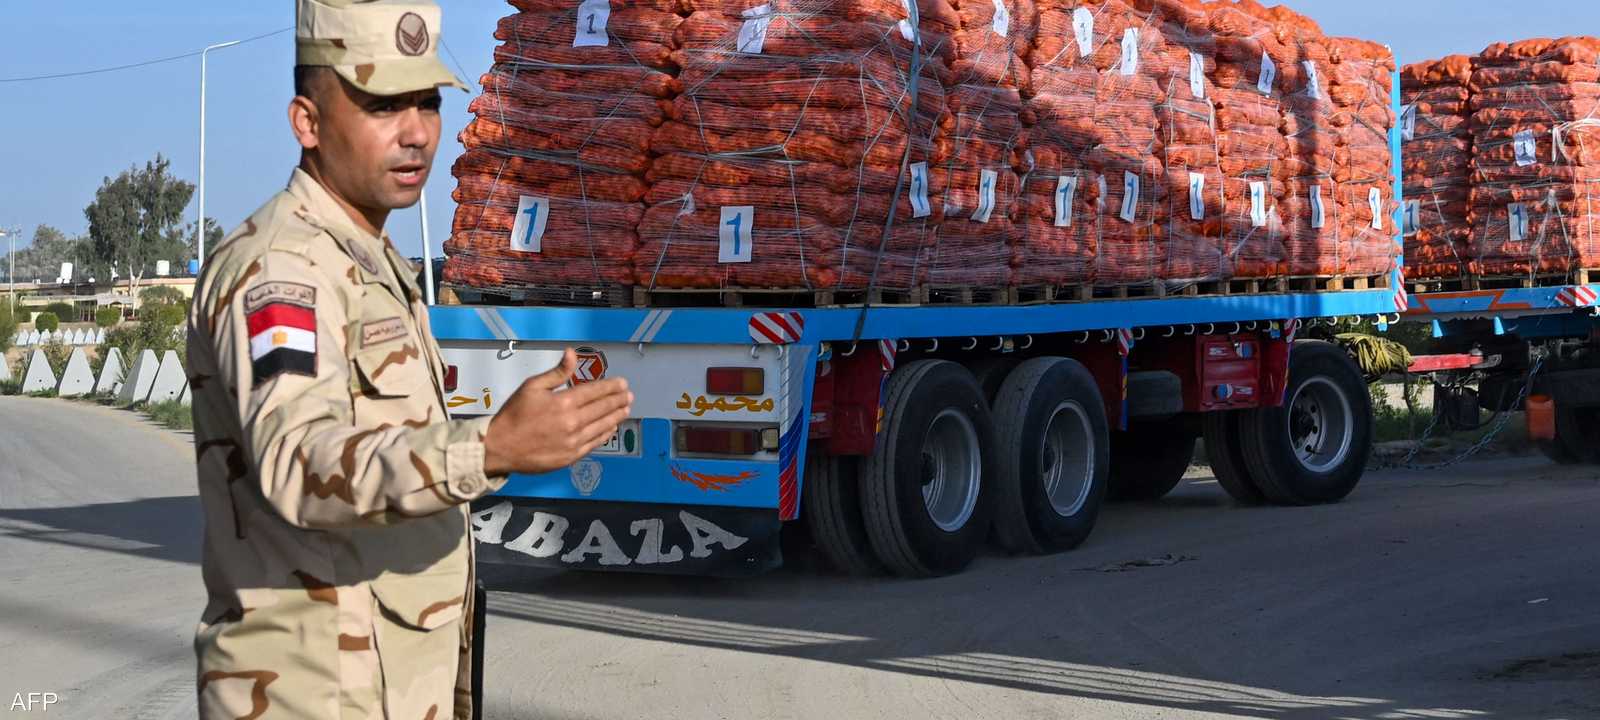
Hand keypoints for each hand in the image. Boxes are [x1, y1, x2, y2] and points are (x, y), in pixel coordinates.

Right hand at [482, 349, 632, 476]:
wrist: (500, 447)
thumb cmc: (514, 414)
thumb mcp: (532, 386)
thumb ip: (557, 372)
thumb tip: (572, 354)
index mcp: (564, 402)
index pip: (595, 391)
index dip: (611, 386)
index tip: (623, 383)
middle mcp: (573, 422)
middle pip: (602, 408)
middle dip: (618, 400)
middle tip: (628, 395)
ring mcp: (574, 441)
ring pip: (603, 426)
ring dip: (616, 416)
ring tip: (626, 409)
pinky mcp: (571, 456)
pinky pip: (594, 443)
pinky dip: (605, 434)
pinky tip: (611, 428)